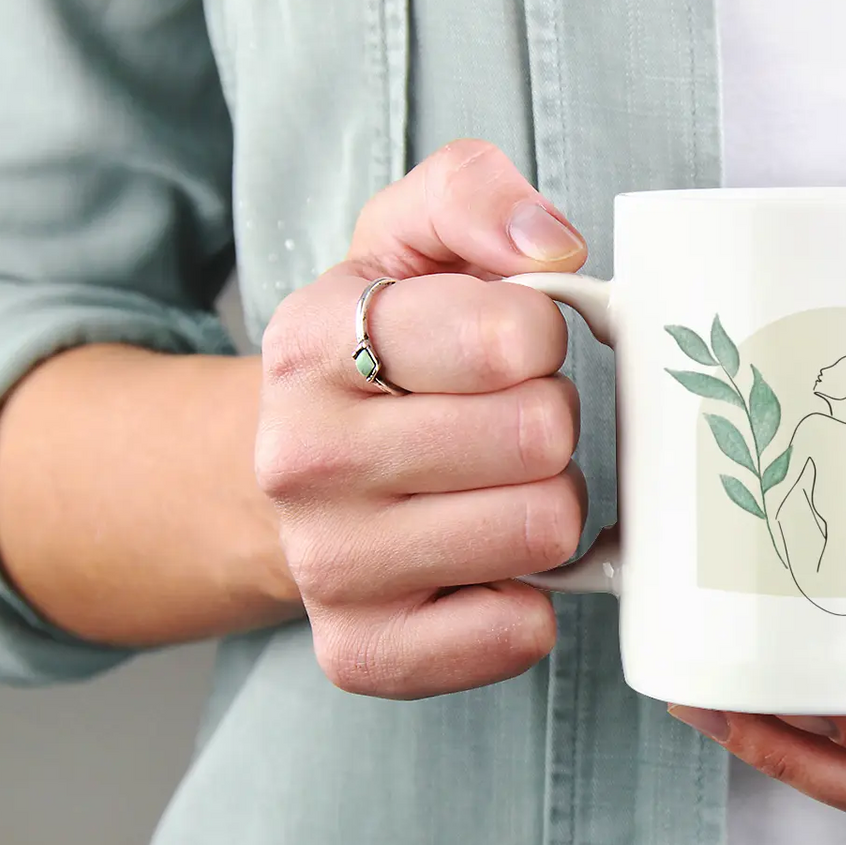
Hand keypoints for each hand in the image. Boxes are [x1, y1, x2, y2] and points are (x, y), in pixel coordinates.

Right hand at [256, 140, 590, 697]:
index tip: (511, 348)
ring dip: (549, 507)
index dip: (542, 338)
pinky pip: (515, 634)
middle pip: (542, 437)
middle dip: (552, 424)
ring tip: (497, 488)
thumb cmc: (383, 354)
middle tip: (508, 426)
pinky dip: (529, 601)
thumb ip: (472, 193)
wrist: (292, 476)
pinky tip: (489, 567)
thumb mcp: (406, 241)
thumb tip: (553, 243)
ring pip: (542, 531)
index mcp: (315, 339)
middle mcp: (303, 457)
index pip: (515, 335)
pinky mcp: (361, 651)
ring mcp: (327, 563)